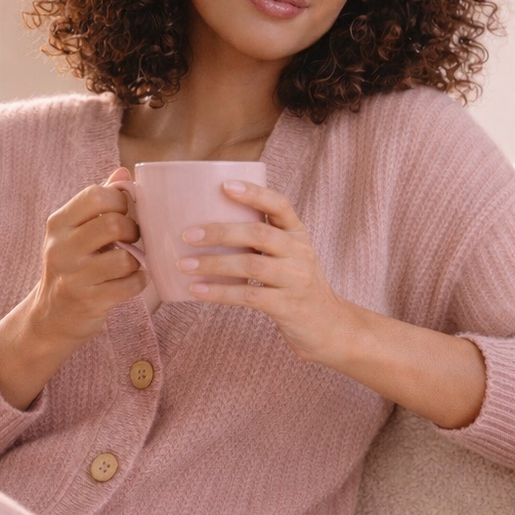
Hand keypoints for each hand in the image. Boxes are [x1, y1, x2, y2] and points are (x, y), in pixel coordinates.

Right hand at [0, 167, 146, 408]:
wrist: (50, 318)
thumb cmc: (72, 266)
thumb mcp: (76, 231)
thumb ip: (99, 202)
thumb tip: (125, 173)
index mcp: (58, 224)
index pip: (96, 195)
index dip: (120, 200)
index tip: (124, 212)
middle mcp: (61, 248)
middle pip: (115, 224)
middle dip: (133, 231)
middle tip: (131, 239)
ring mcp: (74, 277)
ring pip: (126, 258)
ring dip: (137, 260)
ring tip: (129, 262)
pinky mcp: (89, 302)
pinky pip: (131, 285)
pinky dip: (138, 282)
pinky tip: (129, 282)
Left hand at [179, 180, 353, 363]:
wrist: (329, 328)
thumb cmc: (298, 288)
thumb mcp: (290, 258)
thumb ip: (262, 243)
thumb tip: (207, 230)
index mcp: (298, 234)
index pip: (280, 205)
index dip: (254, 193)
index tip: (224, 186)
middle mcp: (300, 253)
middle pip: (259, 233)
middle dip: (220, 232)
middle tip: (188, 235)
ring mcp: (296, 280)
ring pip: (252, 265)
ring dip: (214, 263)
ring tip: (184, 265)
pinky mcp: (288, 307)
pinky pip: (249, 297)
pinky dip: (220, 292)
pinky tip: (198, 291)